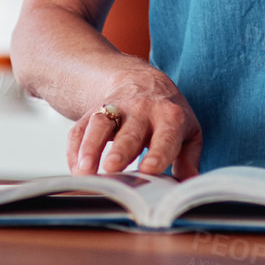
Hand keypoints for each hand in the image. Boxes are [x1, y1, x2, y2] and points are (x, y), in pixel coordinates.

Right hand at [67, 68, 201, 178]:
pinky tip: (76, 169)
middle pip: (129, 132)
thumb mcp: (187, 132)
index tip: (149, 170)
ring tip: (85, 171)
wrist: (140, 81)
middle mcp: (141, 110)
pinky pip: (79, 129)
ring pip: (100, 125)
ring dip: (90, 148)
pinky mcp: (92, 112)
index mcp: (170, 116)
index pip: (165, 136)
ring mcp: (114, 109)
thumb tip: (190, 183)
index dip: (157, 153)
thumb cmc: (167, 116)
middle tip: (112, 168)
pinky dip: (75, 150)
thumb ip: (189, 159)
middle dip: (120, 150)